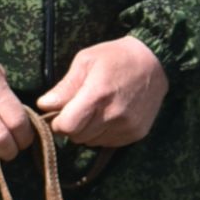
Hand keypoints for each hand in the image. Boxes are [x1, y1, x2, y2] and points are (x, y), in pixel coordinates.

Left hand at [36, 37, 168, 148]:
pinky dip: (102, 133)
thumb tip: (44, 105)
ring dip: (87, 131)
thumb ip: (65, 86)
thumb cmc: (116, 57)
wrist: (155, 62)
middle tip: (76, 109)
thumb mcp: (86, 61)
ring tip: (94, 110)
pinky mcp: (136, 133)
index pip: (68, 126)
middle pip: (78, 136)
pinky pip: (108, 143)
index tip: (58, 113)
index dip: (58, 122)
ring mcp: (127, 126)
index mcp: (98, 94)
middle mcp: (114, 115)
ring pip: (92, 142)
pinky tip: (108, 116)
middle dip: (71, 126)